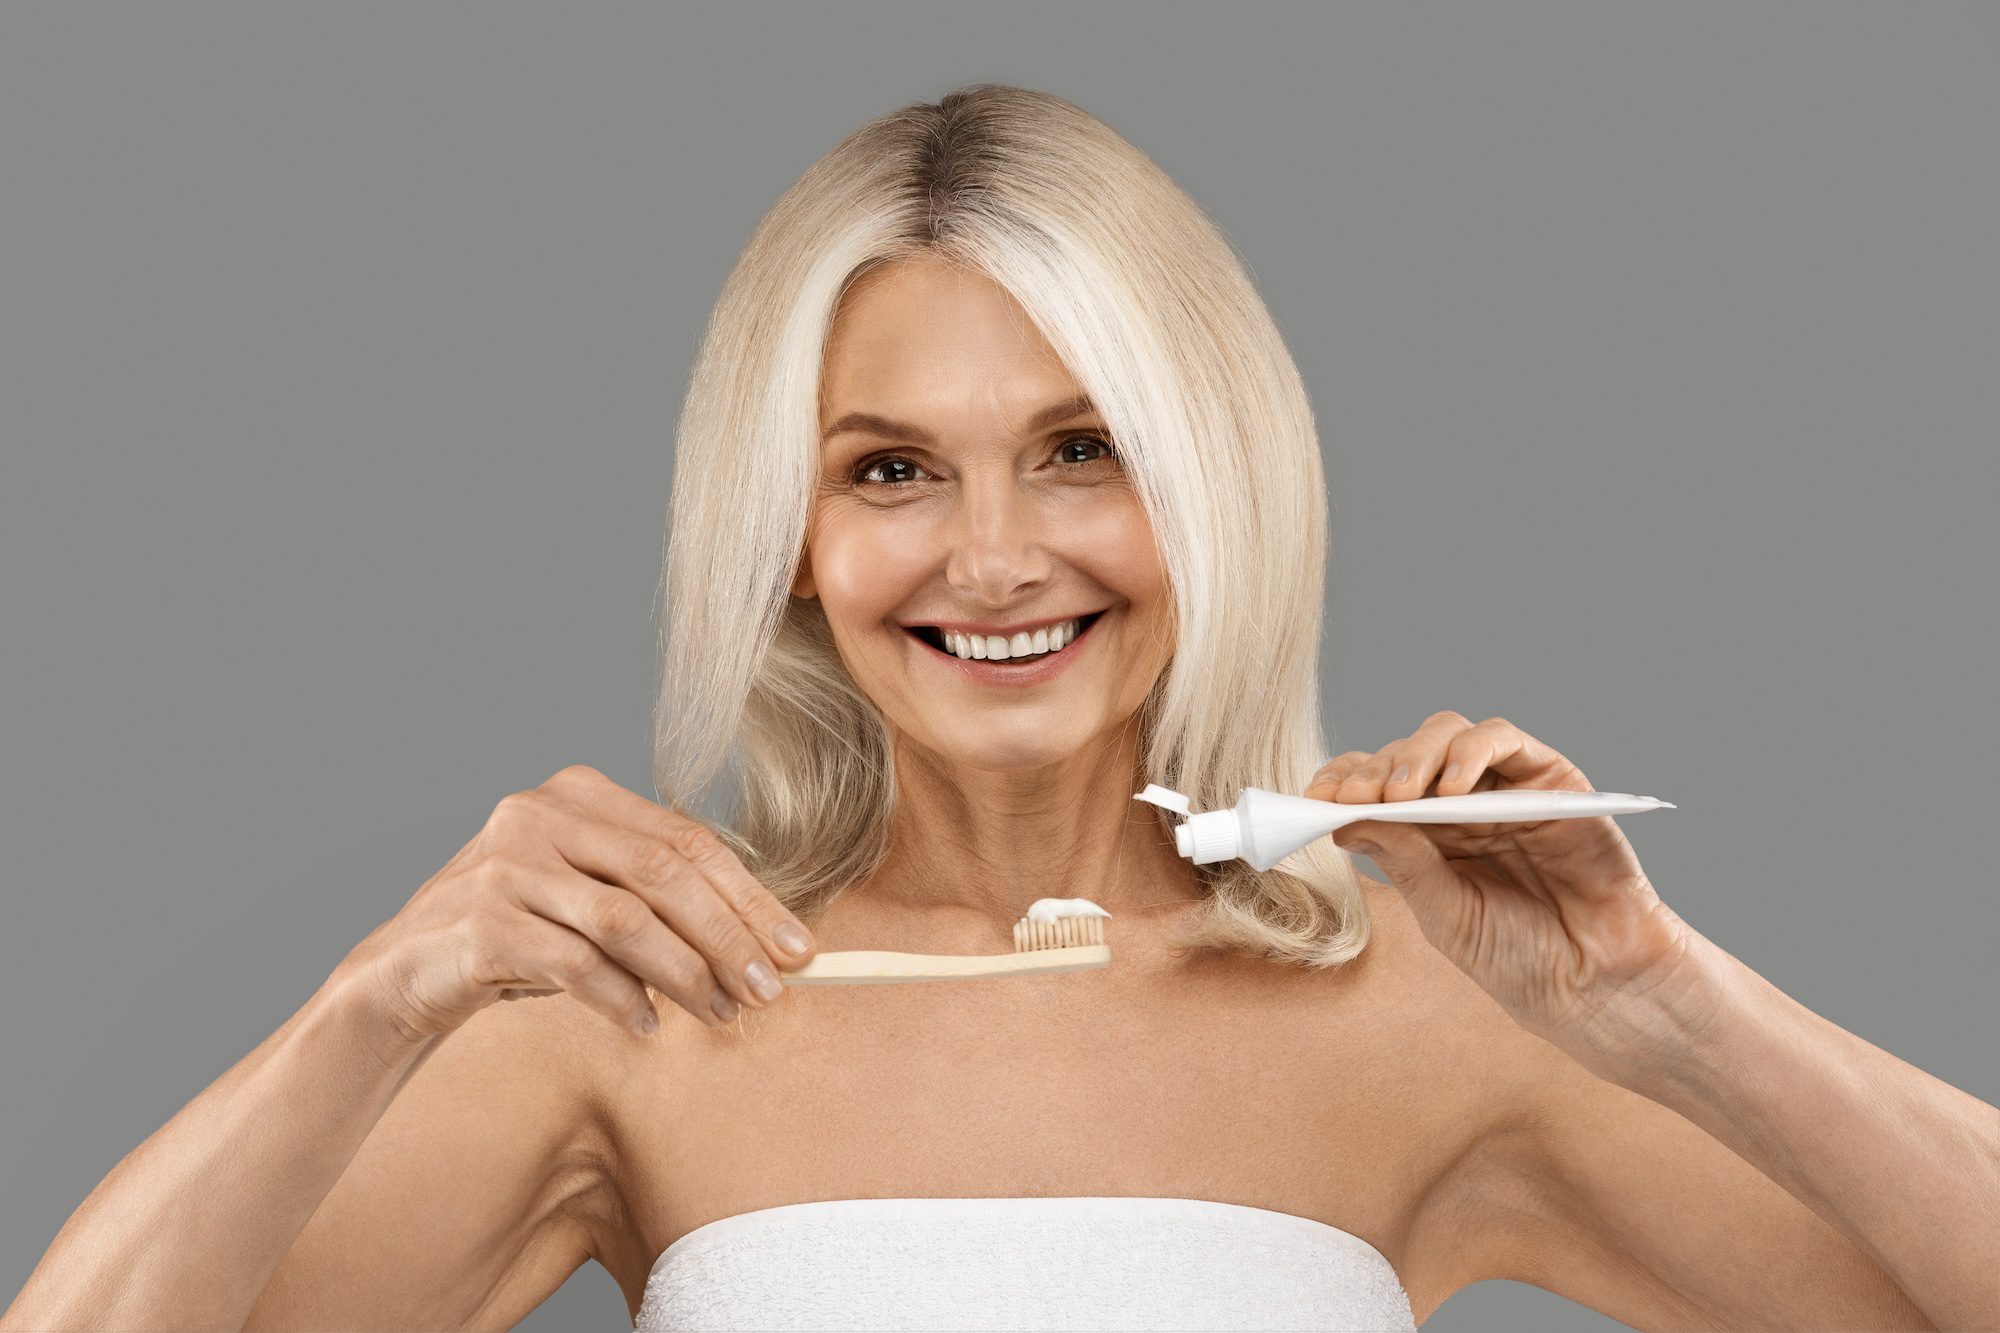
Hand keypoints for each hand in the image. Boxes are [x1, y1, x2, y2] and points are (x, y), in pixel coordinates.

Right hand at [331, 765, 816, 1044]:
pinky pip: (576, 964)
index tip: (795, 948)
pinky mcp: (481, 922)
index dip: (750, 896)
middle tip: (769, 991)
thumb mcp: (590, 903)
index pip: (687, 840)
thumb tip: (763, 946)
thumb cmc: (518, 937)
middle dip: (729, 936)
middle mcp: (540, 814)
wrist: (404, 974)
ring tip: (721, 1013)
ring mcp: (506, 865)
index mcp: (579, 794)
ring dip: (686, 974)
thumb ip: (660, 904)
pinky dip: (623, 999)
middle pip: (665, 873)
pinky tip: (647, 1026)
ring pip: (626, 919)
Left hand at [1306, 711, 1699, 1050]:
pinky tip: (1451, 788)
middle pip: (1405, 755)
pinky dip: (1472, 752)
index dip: (1344, 784)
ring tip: (1400, 793)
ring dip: (1415, 755)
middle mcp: (1463, 803)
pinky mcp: (1550, 778)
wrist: (1594, 981)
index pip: (1375, 788)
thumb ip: (1403, 860)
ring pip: (1450, 736)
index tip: (1314, 797)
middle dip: (1372, 770)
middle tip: (1352, 795)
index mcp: (1428, 835)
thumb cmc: (1519, 956)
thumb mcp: (1445, 912)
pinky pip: (1506, 740)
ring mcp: (1505, 787)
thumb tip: (1342, 817)